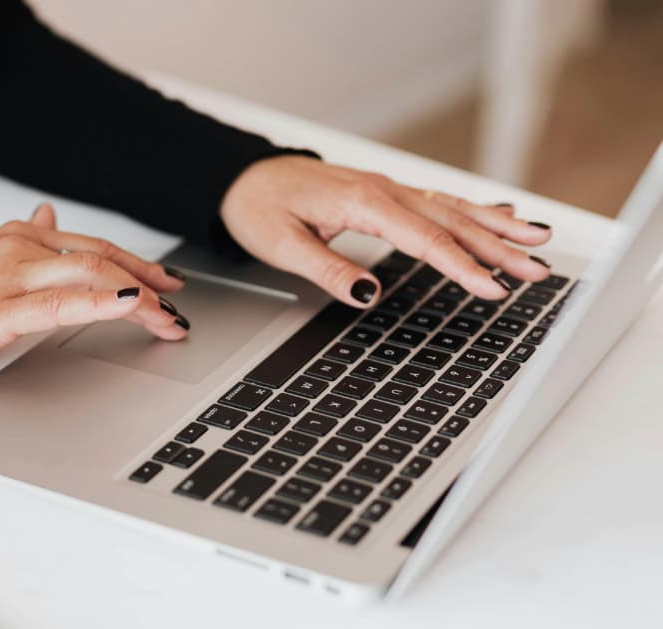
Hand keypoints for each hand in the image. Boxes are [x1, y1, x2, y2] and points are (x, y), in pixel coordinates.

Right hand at [0, 204, 187, 371]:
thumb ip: (24, 237)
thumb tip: (48, 214)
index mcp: (21, 236)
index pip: (93, 246)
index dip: (137, 263)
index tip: (166, 281)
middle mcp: (22, 248)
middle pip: (102, 260)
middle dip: (150, 282)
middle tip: (179, 305)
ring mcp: (12, 276)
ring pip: (92, 277)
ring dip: (140, 299)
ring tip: (168, 320)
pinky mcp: (1, 311)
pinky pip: (60, 304)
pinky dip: (102, 304)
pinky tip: (130, 307)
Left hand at [220, 155, 553, 306]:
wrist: (244, 177)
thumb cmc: (259, 208)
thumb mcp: (281, 246)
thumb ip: (326, 269)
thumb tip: (367, 295)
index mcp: (362, 202)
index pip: (424, 239)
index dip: (462, 266)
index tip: (493, 288)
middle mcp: (383, 191)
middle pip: (451, 222)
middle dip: (499, 247)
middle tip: (540, 269)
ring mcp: (387, 189)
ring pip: (452, 208)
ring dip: (497, 227)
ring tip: (539, 242)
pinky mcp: (385, 195)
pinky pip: (439, 202)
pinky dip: (475, 209)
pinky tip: (503, 215)